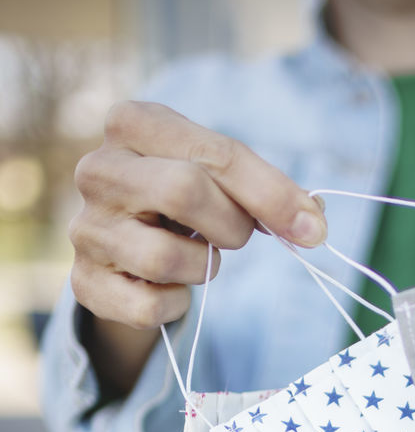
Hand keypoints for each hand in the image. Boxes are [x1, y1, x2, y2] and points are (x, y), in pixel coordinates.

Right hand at [69, 101, 326, 392]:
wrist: (127, 244)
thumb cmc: (183, 201)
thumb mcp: (222, 179)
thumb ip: (269, 194)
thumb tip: (313, 225)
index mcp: (134, 124)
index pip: (215, 154)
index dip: (271, 195)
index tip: (312, 229)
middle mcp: (98, 169)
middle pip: (183, 190)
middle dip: (231, 225)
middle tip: (239, 236)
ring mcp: (86, 227)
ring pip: (163, 257)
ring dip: (204, 268)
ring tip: (198, 258)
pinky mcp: (84, 282)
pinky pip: (148, 307)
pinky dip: (175, 306)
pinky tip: (170, 289)